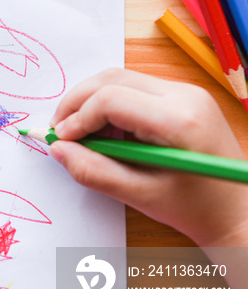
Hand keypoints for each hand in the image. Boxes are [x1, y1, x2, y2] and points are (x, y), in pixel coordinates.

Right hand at [49, 68, 247, 246]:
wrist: (238, 209)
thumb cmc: (196, 208)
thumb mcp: (140, 196)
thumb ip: (95, 172)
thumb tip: (59, 150)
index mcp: (178, 119)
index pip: (110, 99)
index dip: (77, 118)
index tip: (60, 141)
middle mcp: (184, 95)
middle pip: (112, 79)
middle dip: (77, 103)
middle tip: (59, 132)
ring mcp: (185, 91)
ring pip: (119, 79)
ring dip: (91, 103)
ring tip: (81, 136)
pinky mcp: (181, 96)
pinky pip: (133, 88)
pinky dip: (109, 106)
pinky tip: (105, 134)